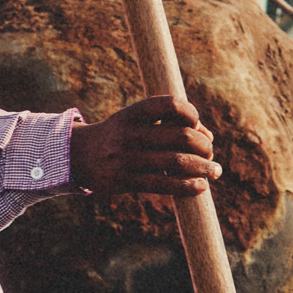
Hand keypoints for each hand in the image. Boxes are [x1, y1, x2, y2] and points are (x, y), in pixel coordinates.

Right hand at [69, 94, 220, 198]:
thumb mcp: (137, 121)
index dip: (191, 114)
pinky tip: (200, 186)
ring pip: (176, 162)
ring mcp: (126, 158)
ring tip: (215, 171)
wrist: (77, 156)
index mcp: (132, 112)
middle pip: (180, 136)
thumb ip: (170, 123)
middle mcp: (129, 133)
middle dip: (203, 145)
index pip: (171, 105)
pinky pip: (163, 184)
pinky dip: (187, 186)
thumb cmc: (120, 136)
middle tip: (209, 152)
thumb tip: (209, 137)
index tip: (195, 124)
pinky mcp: (125, 181)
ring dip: (203, 168)